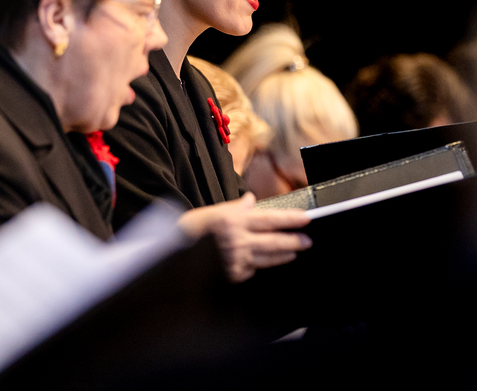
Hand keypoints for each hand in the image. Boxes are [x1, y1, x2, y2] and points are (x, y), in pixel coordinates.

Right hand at [177, 193, 311, 282]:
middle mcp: (236, 240)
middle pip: (273, 241)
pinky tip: (262, 263)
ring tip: (294, 252)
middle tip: (307, 240)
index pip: (270, 219)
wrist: (169, 256)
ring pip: (266, 259)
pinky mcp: (231, 276)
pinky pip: (250, 270)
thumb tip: (251, 200)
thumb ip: (235, 208)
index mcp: (232, 220)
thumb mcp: (211, 212)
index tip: (305, 218)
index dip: (290, 219)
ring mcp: (235, 260)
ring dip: (283, 255)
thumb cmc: (188, 231)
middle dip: (294, 241)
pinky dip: (256, 266)